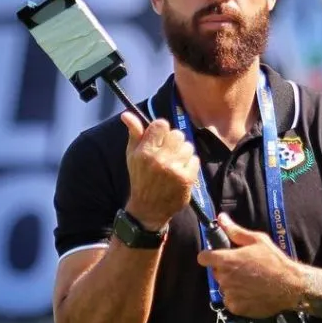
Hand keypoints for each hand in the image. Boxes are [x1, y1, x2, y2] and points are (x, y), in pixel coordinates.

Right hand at [121, 111, 198, 231]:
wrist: (148, 208)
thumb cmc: (140, 178)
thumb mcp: (132, 156)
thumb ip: (133, 133)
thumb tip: (126, 114)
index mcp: (145, 151)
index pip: (161, 124)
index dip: (162, 130)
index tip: (160, 139)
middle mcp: (159, 158)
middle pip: (177, 134)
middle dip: (174, 142)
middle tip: (168, 153)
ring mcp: (174, 169)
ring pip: (188, 146)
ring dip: (183, 153)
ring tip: (174, 163)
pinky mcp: (186, 178)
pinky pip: (195, 159)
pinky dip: (190, 165)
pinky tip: (180, 172)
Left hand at [197, 214, 303, 319]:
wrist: (290, 286)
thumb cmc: (274, 261)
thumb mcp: (257, 240)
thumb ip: (235, 231)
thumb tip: (221, 218)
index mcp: (226, 260)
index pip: (203, 258)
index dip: (209, 256)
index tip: (217, 256)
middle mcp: (224, 278)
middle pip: (216, 272)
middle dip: (225, 270)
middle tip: (243, 268)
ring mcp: (229, 294)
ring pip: (224, 287)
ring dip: (232, 284)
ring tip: (250, 281)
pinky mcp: (236, 307)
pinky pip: (231, 301)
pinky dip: (238, 298)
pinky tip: (252, 292)